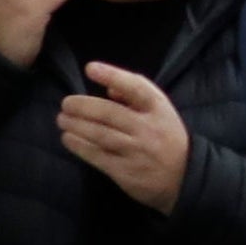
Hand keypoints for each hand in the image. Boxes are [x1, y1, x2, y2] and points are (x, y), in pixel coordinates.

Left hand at [57, 64, 191, 211]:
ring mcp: (136, 151)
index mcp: (159, 109)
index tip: (90, 68)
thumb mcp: (161, 112)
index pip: (136, 88)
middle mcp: (148, 129)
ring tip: (62, 120)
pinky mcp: (125, 171)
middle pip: (109, 113)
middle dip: (82, 106)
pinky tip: (68, 139)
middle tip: (66, 103)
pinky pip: (97, 156)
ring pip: (100, 135)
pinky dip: (79, 146)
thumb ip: (135, 96)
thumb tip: (106, 86)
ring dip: (76, 125)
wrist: (183, 176)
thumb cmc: (166, 137)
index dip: (112, 76)